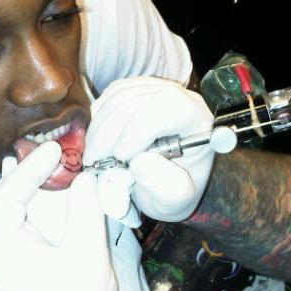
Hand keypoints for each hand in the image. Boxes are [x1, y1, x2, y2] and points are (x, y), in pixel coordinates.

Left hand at [0, 142, 119, 290]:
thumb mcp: (89, 258)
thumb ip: (86, 210)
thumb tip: (83, 175)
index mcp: (0, 258)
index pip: (6, 198)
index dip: (30, 169)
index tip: (54, 148)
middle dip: (21, 174)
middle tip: (49, 152)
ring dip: (20, 187)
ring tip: (42, 162)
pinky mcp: (6, 269)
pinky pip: (8, 227)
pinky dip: (23, 206)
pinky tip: (37, 192)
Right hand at [83, 76, 214, 221]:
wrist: (165, 180)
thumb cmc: (172, 190)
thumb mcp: (175, 201)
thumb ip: (164, 187)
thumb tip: (139, 162)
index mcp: (196, 119)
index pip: (168, 106)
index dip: (139, 129)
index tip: (121, 157)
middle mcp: (179, 96)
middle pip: (136, 101)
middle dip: (109, 133)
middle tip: (94, 162)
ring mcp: (155, 89)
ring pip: (118, 96)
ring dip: (99, 129)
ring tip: (94, 156)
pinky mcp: (134, 89)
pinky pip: (109, 96)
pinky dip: (97, 120)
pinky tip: (97, 143)